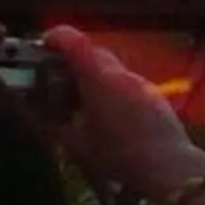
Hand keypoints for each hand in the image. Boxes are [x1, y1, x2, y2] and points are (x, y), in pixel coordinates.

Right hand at [47, 24, 204, 198]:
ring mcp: (142, 84)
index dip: (57, 37)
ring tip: (80, 100)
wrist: (168, 167)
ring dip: (94, 75)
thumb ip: (52, 123)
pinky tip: (107, 114)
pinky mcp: (154, 96)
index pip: (76, 42)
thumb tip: (36, 111)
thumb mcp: (76, 144)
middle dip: (74, 58)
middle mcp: (122, 74)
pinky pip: (127, 83)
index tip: (44, 43)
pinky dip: (112, 89)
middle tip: (57, 76)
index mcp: (100, 79)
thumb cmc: (118, 157)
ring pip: (112, 68)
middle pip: (95, 52)